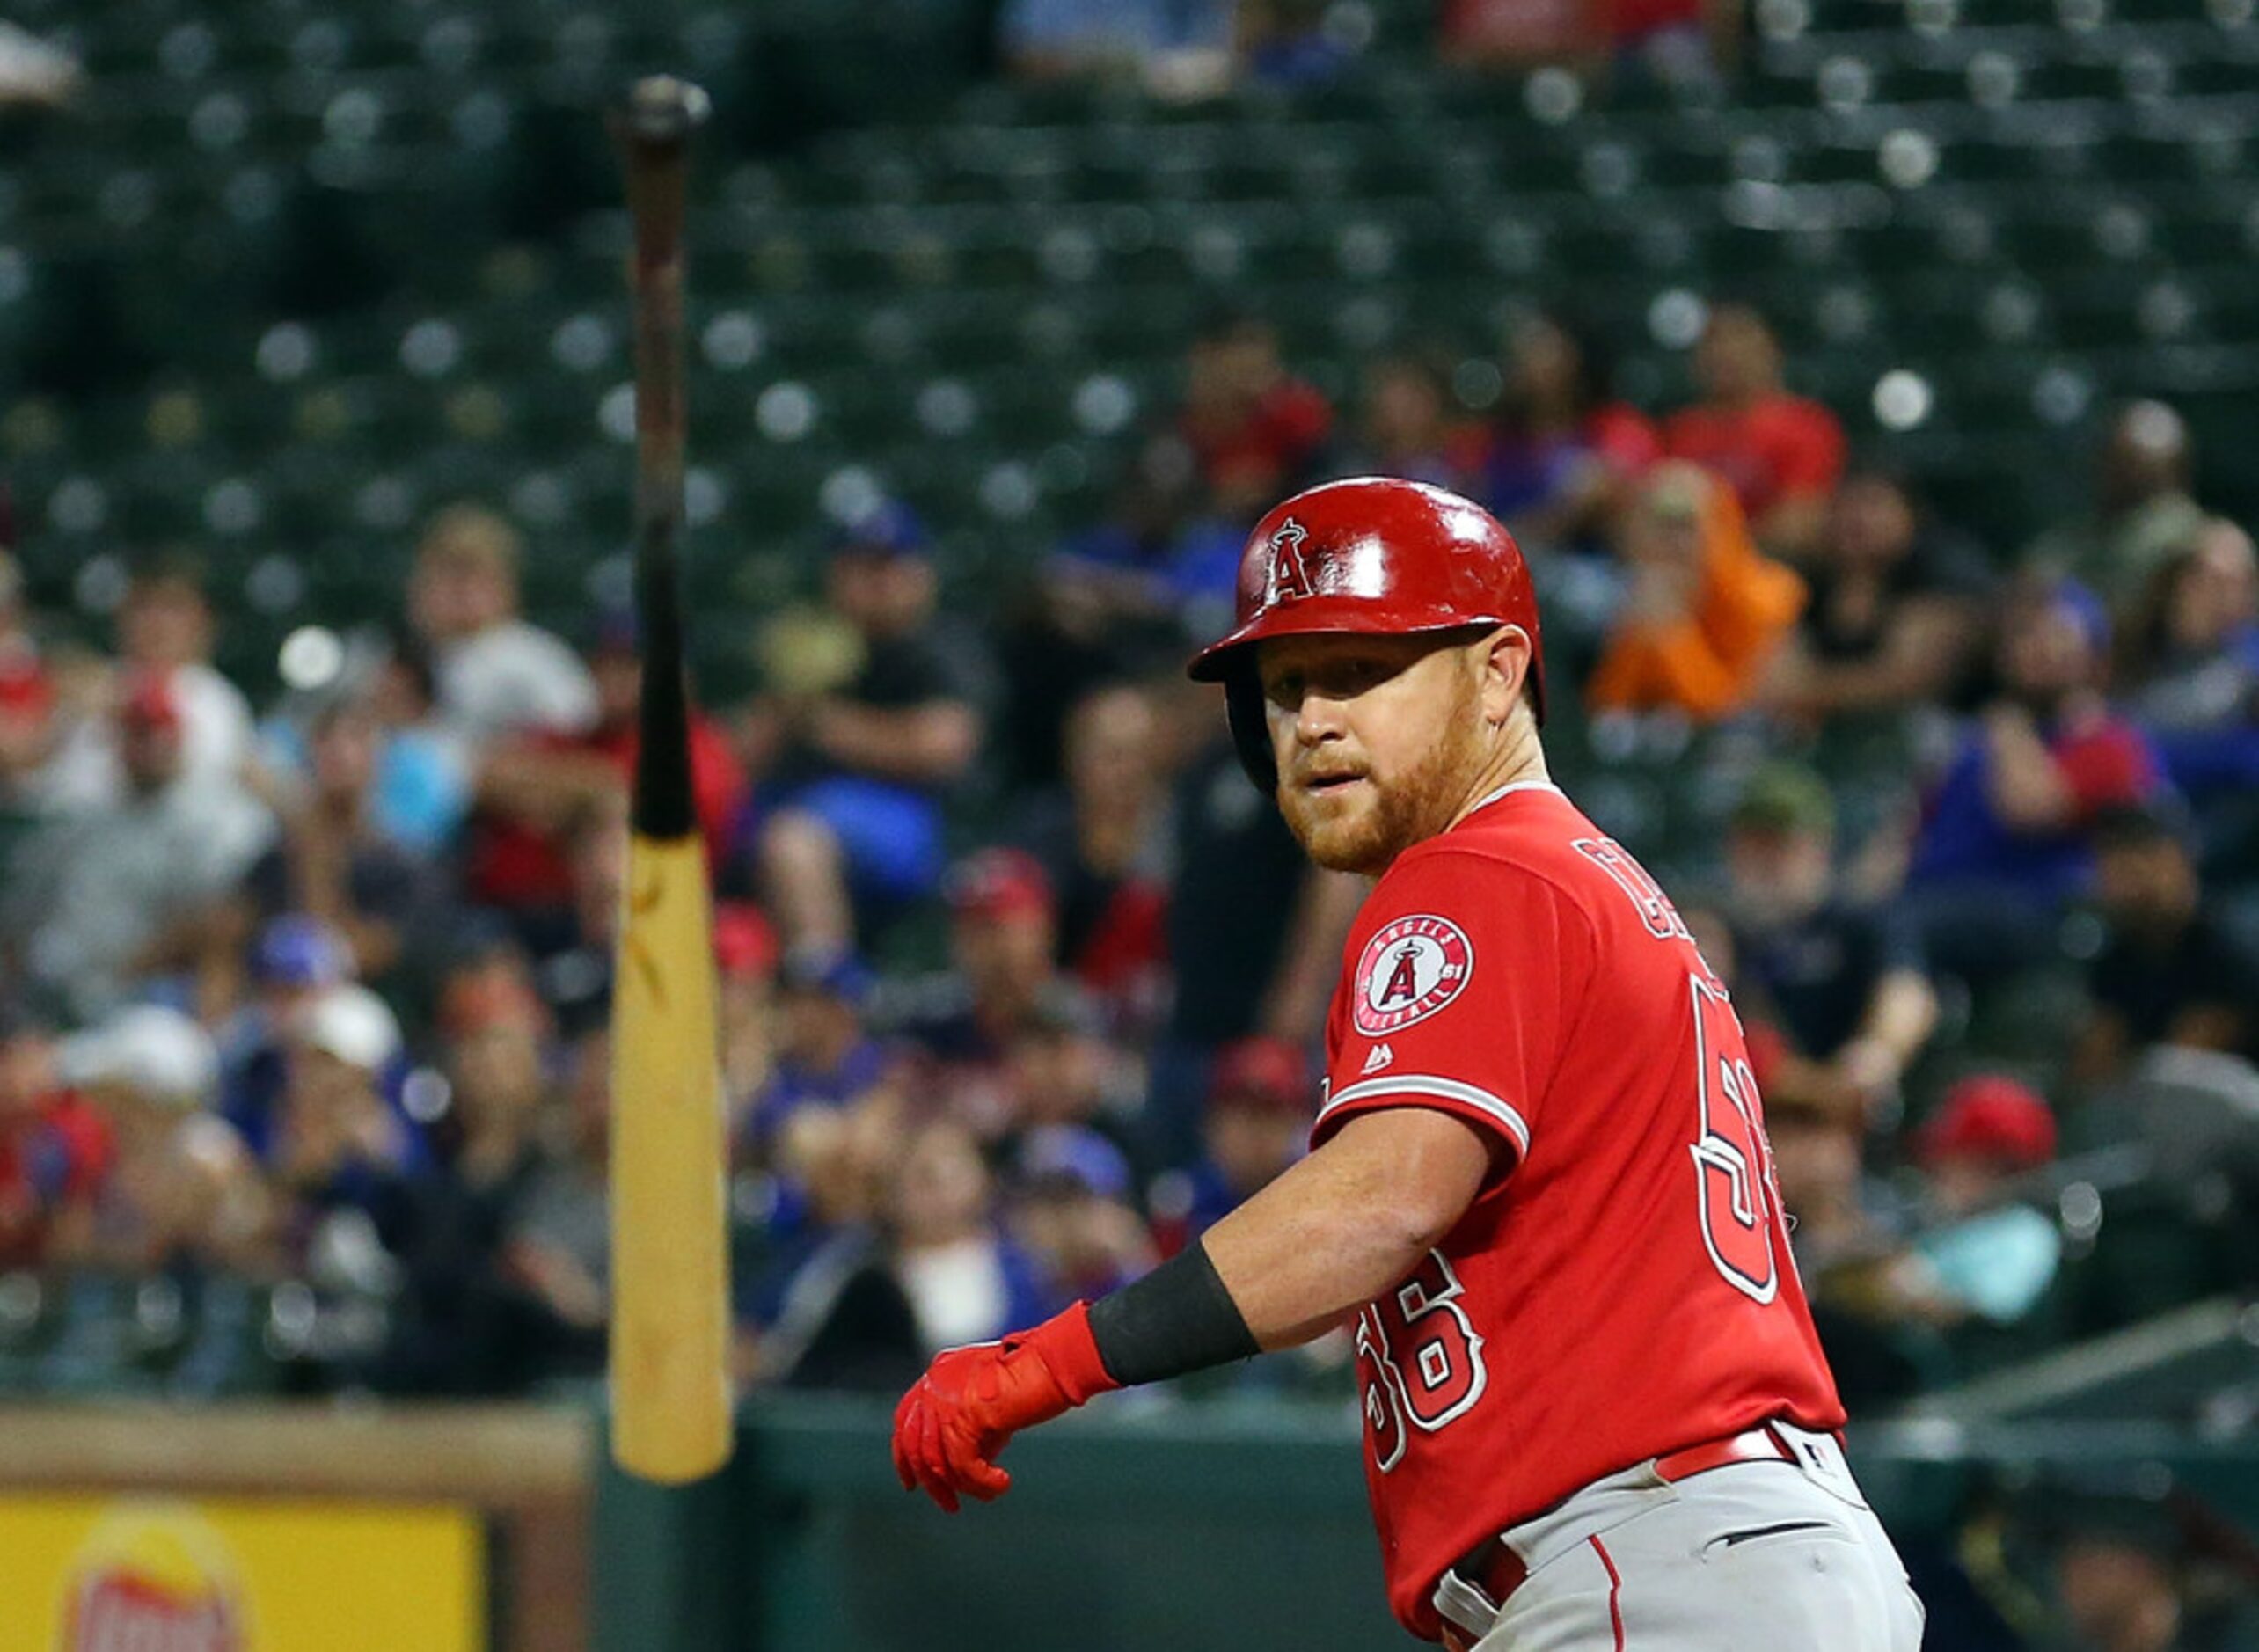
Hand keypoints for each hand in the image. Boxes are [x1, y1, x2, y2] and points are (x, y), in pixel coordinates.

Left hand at [891, 1302, 1118, 1512]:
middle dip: (931, 1482)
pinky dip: (982, 1482)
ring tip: (990, 1494)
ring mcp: (947, 1399)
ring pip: (938, 1461)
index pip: (906, 1420)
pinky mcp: (965, 1415)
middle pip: (915, 1445)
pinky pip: (964, 1465)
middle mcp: (936, 1384)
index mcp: (939, 1373)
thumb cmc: (1033, 1376)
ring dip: (964, 1486)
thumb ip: (970, 1424)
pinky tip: (1002, 1484)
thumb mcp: (991, 1400)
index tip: (913, 1484)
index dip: (904, 1457)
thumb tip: (965, 1465)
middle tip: (950, 1505)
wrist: (1053, 1360)